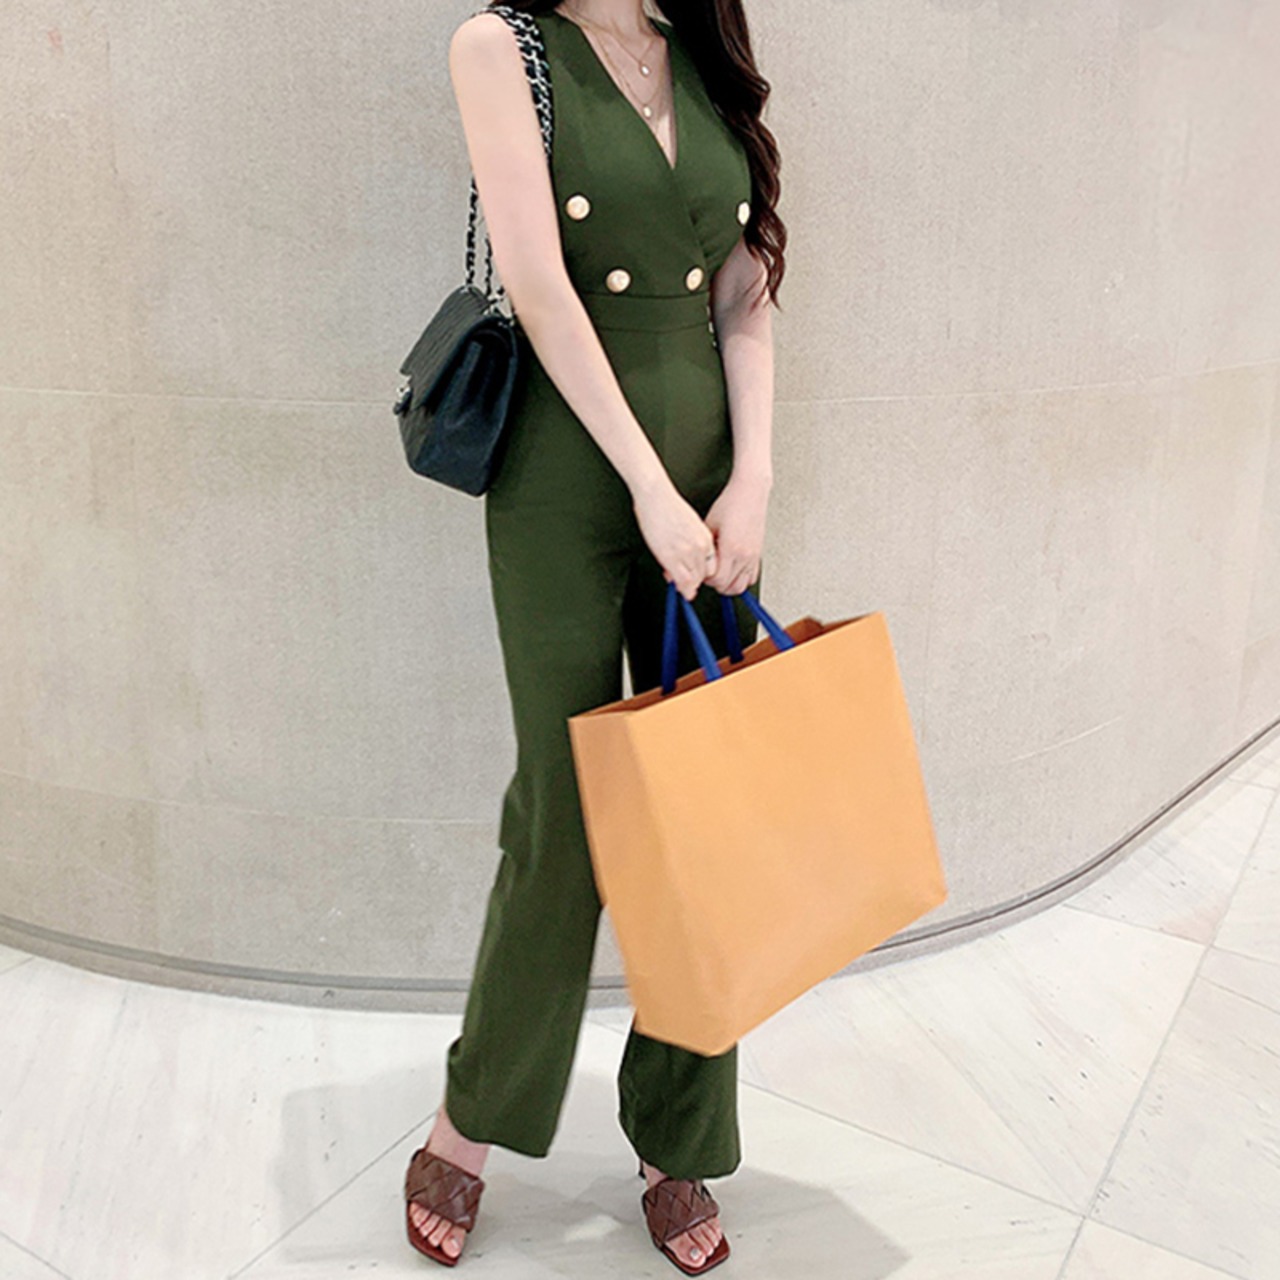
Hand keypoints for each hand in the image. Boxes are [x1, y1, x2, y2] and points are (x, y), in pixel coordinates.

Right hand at [631, 477, 717, 601]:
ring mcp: (687, 552)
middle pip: (704, 575)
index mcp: (706, 537)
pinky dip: (681, 588)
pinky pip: (682, 581)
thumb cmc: (667, 505)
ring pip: (694, 580)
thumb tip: (685, 558)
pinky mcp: (672, 556)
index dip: (702, 573)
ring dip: (686, 585)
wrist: (656, 496)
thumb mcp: (688, 524)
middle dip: (694, 581)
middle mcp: (701, 546)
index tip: (694, 575)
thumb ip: (691, 542)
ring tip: (677, 583)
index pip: (712, 565)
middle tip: (683, 582)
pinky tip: (675, 586)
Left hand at [701, 471, 770, 594]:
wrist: (750, 492)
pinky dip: (742, 580)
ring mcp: (753, 556)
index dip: (706, 580)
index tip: (700, 572)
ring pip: (742, 586)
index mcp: (731, 548)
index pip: (717, 579)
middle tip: (708, 574)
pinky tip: (733, 573)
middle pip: (729, 586)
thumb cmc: (730, 504)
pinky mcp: (758, 554)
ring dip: (729, 586)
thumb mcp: (709, 525)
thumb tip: (693, 561)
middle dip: (715, 584)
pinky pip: (752, 578)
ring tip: (720, 577)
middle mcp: (744, 555)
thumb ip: (702, 547)